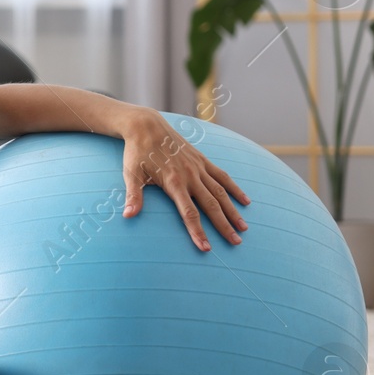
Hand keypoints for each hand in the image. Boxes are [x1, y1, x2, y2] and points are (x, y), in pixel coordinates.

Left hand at [118, 107, 249, 251]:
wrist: (146, 126)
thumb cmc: (137, 153)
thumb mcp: (131, 174)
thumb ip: (133, 196)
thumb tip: (128, 215)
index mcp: (174, 182)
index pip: (189, 213)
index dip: (198, 232)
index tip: (206, 248)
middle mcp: (190, 176)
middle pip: (211, 205)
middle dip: (223, 226)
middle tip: (236, 243)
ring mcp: (199, 167)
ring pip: (220, 192)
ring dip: (233, 211)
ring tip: (243, 228)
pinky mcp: (202, 160)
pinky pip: (222, 176)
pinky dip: (234, 189)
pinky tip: (246, 201)